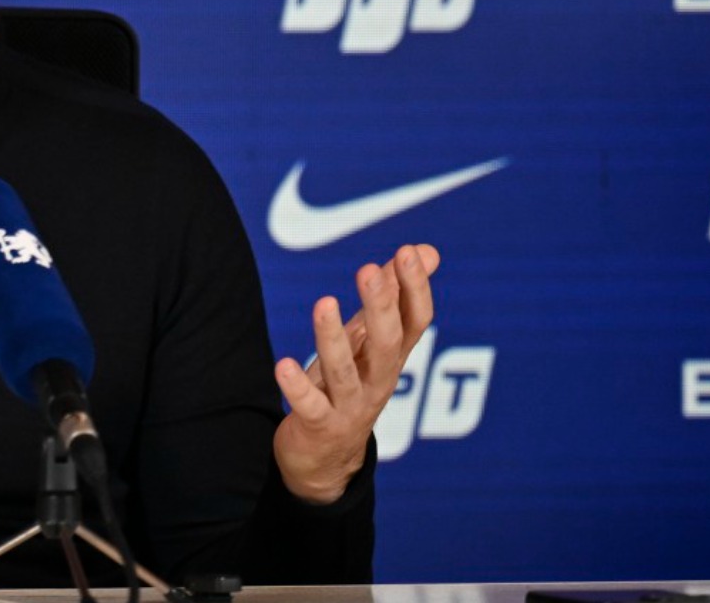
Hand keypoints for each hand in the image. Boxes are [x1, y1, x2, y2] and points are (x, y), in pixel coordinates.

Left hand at [271, 243, 439, 503]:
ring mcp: (350, 407)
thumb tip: (426, 250)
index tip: (408, 252)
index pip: (415, 322)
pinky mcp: (319, 426)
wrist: (326, 458)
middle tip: (371, 269)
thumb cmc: (350, 384)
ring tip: (323, 303)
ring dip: (334, 339)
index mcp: (392, 358)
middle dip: (381, 307)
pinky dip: (297, 387)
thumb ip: (395, 297)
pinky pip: (310, 407)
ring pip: (346, 373)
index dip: (414, 289)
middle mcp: (378, 382)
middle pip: (387, 345)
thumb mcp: (372, 341)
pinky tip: (283, 365)